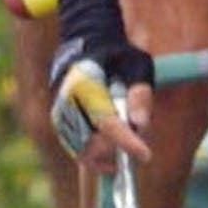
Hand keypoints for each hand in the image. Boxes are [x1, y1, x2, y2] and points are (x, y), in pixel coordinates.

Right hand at [48, 35, 154, 172]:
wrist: (86, 50)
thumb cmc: (118, 58)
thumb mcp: (138, 66)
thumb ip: (140, 94)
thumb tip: (141, 125)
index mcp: (87, 87)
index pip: (107, 123)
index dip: (127, 142)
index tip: (146, 155)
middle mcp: (68, 105)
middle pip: (94, 144)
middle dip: (120, 149)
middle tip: (139, 143)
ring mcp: (61, 117)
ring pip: (85, 152)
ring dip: (109, 156)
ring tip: (128, 141)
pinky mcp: (61, 126)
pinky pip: (78, 151)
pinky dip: (97, 157)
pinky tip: (115, 152)